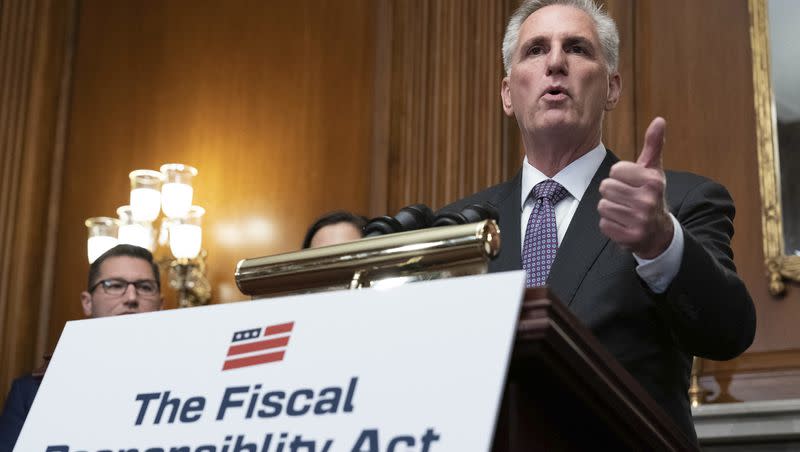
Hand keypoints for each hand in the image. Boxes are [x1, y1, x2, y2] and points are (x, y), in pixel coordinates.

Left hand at [598, 117, 673, 258]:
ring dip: (610, 209)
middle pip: (606, 187)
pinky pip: (603, 224)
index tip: (630, 183)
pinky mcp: (630, 237)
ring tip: (624, 211)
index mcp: (653, 181)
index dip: (619, 176)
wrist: (659, 233)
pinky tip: (623, 224)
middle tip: (626, 199)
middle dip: (612, 193)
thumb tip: (659, 120)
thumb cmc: (651, 195)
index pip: (615, 170)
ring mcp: (640, 220)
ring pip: (603, 206)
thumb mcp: (654, 171)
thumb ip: (653, 145)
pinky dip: (610, 225)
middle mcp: (648, 200)